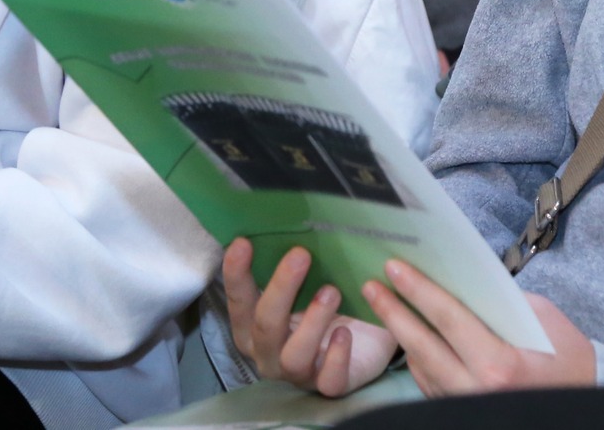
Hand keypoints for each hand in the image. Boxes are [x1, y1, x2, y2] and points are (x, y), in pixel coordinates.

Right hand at [222, 238, 397, 395]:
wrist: (367, 338)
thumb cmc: (327, 302)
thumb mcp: (309, 281)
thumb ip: (293, 264)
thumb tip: (286, 216)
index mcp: (255, 327)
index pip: (239, 302)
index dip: (237, 275)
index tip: (243, 242)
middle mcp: (270, 353)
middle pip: (265, 326)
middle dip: (281, 289)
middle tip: (301, 255)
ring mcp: (298, 373)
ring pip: (294, 355)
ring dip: (311, 322)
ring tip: (331, 291)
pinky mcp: (330, 386)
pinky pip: (328, 381)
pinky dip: (335, 358)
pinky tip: (344, 335)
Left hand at [362, 259, 594, 396]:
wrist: (586, 398)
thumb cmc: (568, 356)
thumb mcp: (542, 317)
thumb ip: (500, 302)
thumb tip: (463, 286)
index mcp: (498, 364)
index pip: (448, 319)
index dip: (418, 291)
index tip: (395, 268)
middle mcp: (475, 391)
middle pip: (422, 345)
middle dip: (393, 312)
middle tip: (373, 285)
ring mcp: (465, 407)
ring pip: (420, 367)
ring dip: (401, 335)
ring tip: (384, 304)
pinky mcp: (461, 413)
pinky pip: (429, 384)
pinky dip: (417, 359)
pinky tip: (409, 337)